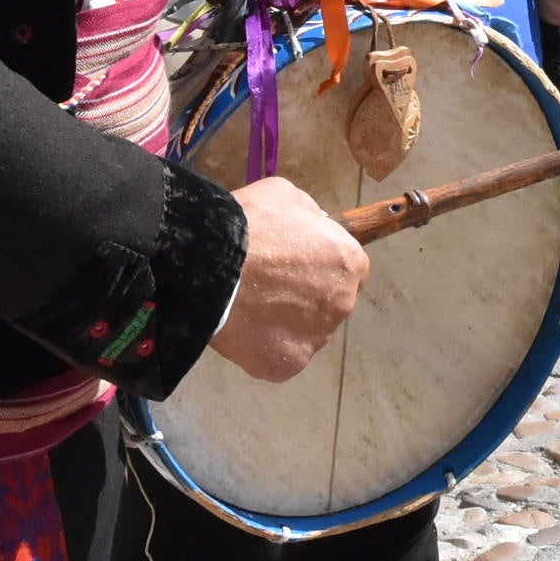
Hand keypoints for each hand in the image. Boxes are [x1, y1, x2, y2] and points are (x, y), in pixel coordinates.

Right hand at [209, 176, 368, 381]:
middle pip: (328, 303)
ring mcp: (316, 338)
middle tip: (267, 285)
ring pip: (304, 332)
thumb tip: (313, 227)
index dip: (318, 265)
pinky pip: (278, 357)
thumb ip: (309, 215)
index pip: (345, 269)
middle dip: (304, 296)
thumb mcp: (286, 196)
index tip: (292, 264)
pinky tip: (242, 329)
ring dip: (284, 323)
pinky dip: (262, 347)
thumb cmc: (250, 225)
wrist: (210, 266)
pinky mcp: (287, 364)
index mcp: (349, 262)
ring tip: (249, 306)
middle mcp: (343, 303)